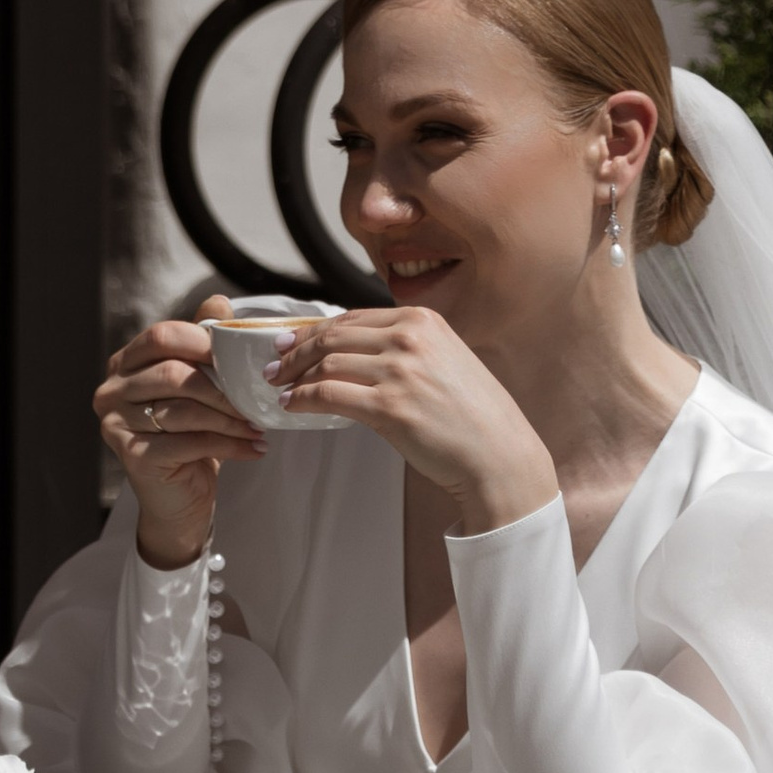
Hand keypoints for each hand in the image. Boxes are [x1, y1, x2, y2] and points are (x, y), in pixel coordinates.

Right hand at [95, 300, 259, 568]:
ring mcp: (115, 425)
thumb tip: (219, 302)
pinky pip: (189, 442)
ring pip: (183, 409)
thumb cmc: (188, 436)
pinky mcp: (132, 457)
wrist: (177, 499)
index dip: (202, 342)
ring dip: (230, 418)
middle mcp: (111, 392)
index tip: (239, 357)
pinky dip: (228, 444)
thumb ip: (201, 345)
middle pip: (172, 373)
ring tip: (258, 424)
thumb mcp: (197, 385)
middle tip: (256, 397)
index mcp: (124, 365)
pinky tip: (253, 447)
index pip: (161, 337)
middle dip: (222, 386)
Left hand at [270, 307, 554, 525]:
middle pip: (333, 336)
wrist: (498, 454)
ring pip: (326, 363)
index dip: (313, 330)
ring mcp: (400, 371)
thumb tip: (351, 352)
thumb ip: (404, 348)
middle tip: (274, 365)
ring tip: (280, 388)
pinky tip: (293, 405)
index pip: (352, 318)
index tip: (291, 341)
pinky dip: (303, 399)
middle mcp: (410, 337)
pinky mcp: (390, 406)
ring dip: (295, 376)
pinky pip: (329, 395)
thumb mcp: (444, 361)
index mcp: (422, 320)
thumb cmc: (472, 416)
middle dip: (295, 350)